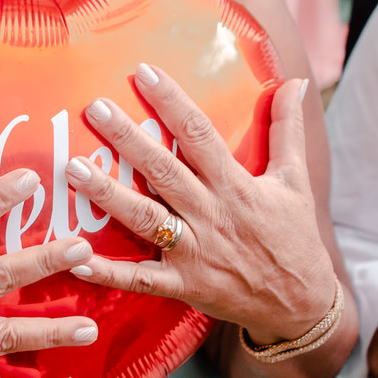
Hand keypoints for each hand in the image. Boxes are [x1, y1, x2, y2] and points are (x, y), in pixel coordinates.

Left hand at [64, 65, 335, 342]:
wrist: (302, 305)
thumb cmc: (294, 238)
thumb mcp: (296, 181)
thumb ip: (288, 130)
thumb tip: (297, 82)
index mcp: (236, 185)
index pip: (200, 135)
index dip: (172, 102)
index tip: (143, 72)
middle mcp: (211, 214)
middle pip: (164, 171)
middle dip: (128, 139)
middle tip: (95, 109)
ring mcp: (195, 252)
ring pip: (146, 219)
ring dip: (108, 196)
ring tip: (75, 170)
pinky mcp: (183, 286)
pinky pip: (141, 279)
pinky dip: (110, 272)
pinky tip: (78, 258)